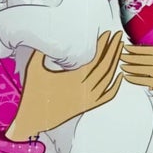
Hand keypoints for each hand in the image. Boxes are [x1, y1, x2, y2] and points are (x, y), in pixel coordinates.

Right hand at [6, 32, 123, 140]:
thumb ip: (41, 51)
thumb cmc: (32, 93)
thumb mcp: (34, 68)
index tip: (107, 34)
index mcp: (73, 79)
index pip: (95, 59)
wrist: (33, 119)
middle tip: (118, 35)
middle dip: (113, 49)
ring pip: (108, 79)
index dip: (103, 46)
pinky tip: (120, 75)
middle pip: (105, 67)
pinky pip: (107, 96)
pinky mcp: (88, 106)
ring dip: (115, 63)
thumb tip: (47, 35)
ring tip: (119, 48)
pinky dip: (116, 86)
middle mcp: (84, 89)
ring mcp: (88, 99)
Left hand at [121, 44, 152, 99]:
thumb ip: (150, 67)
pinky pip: (152, 81)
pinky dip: (137, 78)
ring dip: (135, 67)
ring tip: (123, 67)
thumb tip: (134, 53)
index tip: (127, 47)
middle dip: (136, 56)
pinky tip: (128, 78)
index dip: (141, 48)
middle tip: (122, 56)